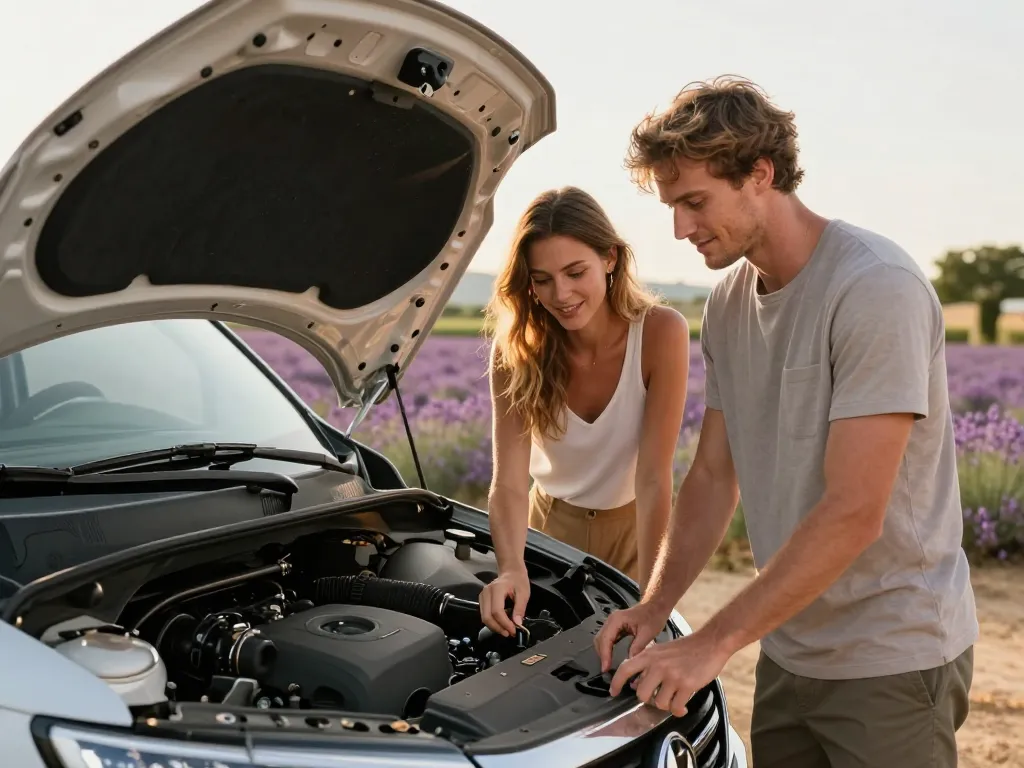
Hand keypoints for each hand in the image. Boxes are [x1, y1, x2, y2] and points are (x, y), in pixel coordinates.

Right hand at [479, 568, 529, 636]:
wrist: (511, 572)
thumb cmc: (518, 581)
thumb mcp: (524, 593)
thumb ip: (520, 609)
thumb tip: (518, 624)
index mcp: (497, 589)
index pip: (497, 611)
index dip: (505, 624)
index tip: (514, 630)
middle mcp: (486, 592)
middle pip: (487, 616)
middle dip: (498, 628)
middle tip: (509, 633)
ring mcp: (482, 596)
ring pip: (484, 617)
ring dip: (495, 627)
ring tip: (506, 630)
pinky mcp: (482, 600)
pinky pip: (484, 615)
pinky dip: (492, 622)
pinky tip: (502, 624)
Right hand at [593, 601, 670, 672]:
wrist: (656, 606)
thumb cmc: (653, 615)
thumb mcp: (647, 633)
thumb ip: (637, 647)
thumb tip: (629, 662)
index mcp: (617, 620)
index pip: (606, 639)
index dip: (605, 655)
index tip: (605, 668)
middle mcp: (612, 620)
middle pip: (600, 640)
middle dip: (602, 655)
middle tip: (606, 669)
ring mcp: (612, 623)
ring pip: (602, 639)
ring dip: (603, 652)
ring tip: (608, 666)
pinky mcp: (616, 627)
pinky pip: (607, 639)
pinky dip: (607, 648)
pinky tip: (611, 657)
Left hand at [608, 629, 730, 716]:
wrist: (710, 643)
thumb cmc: (686, 648)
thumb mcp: (661, 651)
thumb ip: (648, 665)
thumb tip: (635, 683)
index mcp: (649, 655)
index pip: (625, 669)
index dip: (616, 683)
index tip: (613, 692)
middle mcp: (658, 665)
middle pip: (641, 694)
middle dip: (650, 699)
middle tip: (658, 697)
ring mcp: (672, 675)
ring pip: (659, 703)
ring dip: (667, 705)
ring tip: (674, 698)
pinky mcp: (686, 684)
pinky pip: (676, 707)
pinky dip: (679, 710)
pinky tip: (682, 706)